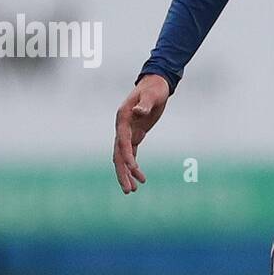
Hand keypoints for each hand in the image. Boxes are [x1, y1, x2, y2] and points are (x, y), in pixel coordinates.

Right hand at [112, 75, 170, 192]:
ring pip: (123, 157)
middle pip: (119, 154)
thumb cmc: (154, 88)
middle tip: (129, 191)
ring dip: (127, 174)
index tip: (134, 169)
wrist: (154, 84)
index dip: (128, 156)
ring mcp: (127, 132)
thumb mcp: (152, 95)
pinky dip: (134, 166)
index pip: (123, 141)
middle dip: (123, 173)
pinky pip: (132, 154)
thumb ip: (145, 104)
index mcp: (123, 117)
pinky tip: (140, 178)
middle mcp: (121, 127)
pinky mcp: (135, 135)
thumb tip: (140, 112)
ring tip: (134, 191)